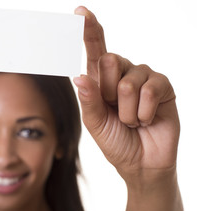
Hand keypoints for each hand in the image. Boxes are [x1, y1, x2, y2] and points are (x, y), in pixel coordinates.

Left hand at [73, 7, 179, 184]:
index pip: (95, 51)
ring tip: (133, 120)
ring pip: (128, 79)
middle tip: (116, 110)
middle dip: (109, 92)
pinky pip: (151, 89)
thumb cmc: (116, 142)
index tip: (80, 12)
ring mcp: (143, 78)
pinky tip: (147, 119)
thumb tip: (79, 77)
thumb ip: (89, 101)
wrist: (141, 163)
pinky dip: (144, 111)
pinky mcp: (163, 86)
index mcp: (101, 81)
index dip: (88, 30)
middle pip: (109, 60)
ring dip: (128, 109)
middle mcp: (121, 74)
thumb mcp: (96, 124)